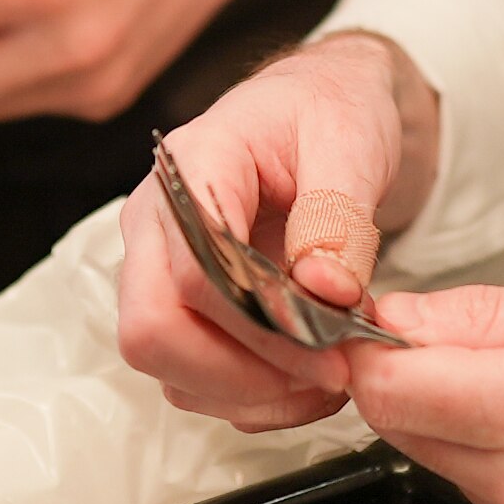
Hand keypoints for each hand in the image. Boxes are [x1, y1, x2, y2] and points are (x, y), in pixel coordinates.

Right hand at [111, 33, 431, 434]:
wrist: (324, 106)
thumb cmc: (332, 110)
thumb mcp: (352, 141)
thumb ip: (337, 214)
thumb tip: (325, 289)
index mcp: (192, 168)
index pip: (192, 274)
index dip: (259, 331)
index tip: (331, 353)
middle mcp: (157, 222)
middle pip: (151, 332)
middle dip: (240, 376)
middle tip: (326, 377)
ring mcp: (162, 266)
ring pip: (169, 367)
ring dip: (249, 395)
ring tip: (328, 377)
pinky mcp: (182, 301)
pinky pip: (194, 375)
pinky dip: (250, 397)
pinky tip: (306, 378)